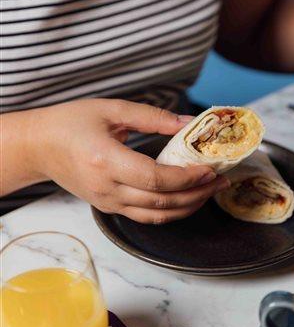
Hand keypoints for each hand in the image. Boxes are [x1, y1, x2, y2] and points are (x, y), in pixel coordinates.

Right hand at [29, 99, 228, 223]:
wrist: (39, 146)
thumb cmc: (70, 123)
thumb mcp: (111, 109)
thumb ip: (153, 117)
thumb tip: (189, 123)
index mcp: (105, 160)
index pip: (156, 179)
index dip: (187, 178)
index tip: (210, 169)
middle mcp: (106, 188)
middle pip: (161, 203)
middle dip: (198, 194)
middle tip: (221, 180)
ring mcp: (107, 202)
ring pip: (157, 216)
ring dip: (189, 206)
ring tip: (211, 191)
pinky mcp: (109, 207)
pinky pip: (146, 217)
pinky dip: (171, 212)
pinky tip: (187, 199)